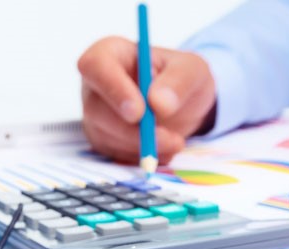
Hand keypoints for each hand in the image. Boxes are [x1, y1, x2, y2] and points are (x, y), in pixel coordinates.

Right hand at [77, 36, 215, 164]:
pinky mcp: (103, 139)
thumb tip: (158, 103)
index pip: (96, 66)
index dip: (113, 90)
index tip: (139, 112)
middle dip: (133, 130)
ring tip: (175, 140)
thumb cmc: (181, 78)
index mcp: (110, 53)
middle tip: (168, 139)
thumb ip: (179, 82)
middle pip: (97, 108)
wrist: (182, 105)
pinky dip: (141, 155)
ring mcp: (96, 114)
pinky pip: (115, 154)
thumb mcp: (192, 70)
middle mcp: (96, 83)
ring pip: (106, 135)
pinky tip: (162, 147)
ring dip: (143, 145)